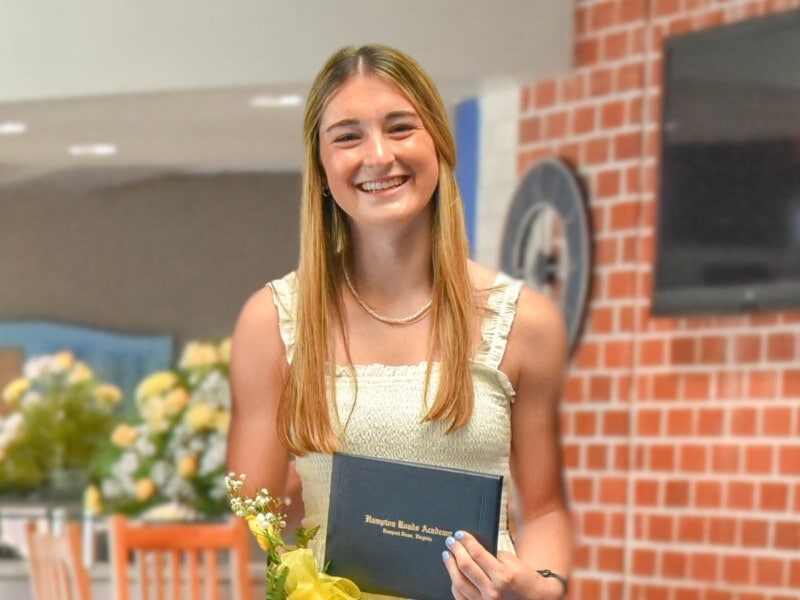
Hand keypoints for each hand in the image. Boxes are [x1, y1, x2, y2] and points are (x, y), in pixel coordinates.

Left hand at [442, 531, 564, 599]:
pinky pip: (461, 597)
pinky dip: (455, 585)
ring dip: (451, 567)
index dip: (466, 541)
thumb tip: (474, 548)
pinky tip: (453, 575)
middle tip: (450, 542)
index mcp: (502, 576)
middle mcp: (492, 591)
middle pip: (466, 566)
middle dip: (456, 551)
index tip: (460, 534)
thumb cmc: (527, 581)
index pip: (477, 553)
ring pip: (459, 583)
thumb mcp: (514, 562)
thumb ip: (494, 556)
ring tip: (447, 556)